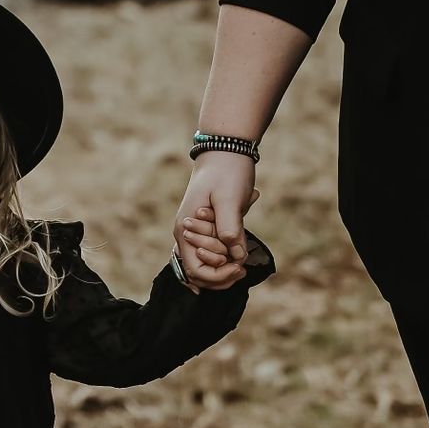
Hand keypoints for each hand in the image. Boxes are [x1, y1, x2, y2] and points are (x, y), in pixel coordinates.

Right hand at [175, 149, 257, 291]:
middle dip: (221, 276)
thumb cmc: (227, 173)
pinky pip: (212, 253)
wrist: (226, 151)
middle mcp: (186, 234)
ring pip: (205, 265)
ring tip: (242, 260)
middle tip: (243, 268)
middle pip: (199, 274)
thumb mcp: (229, 199)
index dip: (217, 276)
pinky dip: (226, 257)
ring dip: (224, 268)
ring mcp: (195, 232)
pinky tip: (239, 253)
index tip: (239, 268)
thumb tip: (235, 255)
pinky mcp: (206, 228)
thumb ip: (230, 227)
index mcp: (185, 230)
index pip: (195, 271)